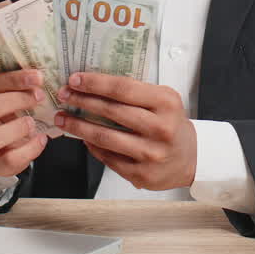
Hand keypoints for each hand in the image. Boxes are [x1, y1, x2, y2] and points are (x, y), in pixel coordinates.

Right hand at [0, 70, 48, 176]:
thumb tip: (39, 76)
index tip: (38, 77)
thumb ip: (15, 85)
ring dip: (16, 128)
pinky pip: (7, 159)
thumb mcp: (4, 94)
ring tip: (32, 123)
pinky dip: (29, 149)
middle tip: (39, 96)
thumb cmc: (2, 112)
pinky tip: (40, 139)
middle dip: (18, 100)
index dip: (15, 80)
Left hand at [54, 72, 196, 190]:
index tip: (76, 79)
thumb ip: (136, 93)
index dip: (96, 83)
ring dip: (78, 126)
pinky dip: (92, 146)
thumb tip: (94, 85)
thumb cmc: (171, 124)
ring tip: (63, 119)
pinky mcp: (141, 174)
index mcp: (166, 103)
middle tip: (64, 95)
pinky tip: (82, 138)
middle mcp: (160, 128)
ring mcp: (150, 153)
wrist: (191, 158)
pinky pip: (108, 158)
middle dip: (82, 101)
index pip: (123, 88)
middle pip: (111, 111)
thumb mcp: (164, 100)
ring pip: (105, 137)